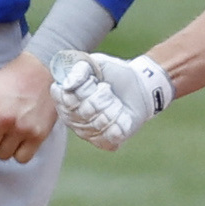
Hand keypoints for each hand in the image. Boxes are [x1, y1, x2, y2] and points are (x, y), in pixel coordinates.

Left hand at [0, 53, 57, 161]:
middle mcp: (2, 119)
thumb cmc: (10, 80)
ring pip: (3, 156)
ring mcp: (21, 128)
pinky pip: (22, 158)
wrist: (41, 72)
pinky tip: (20, 141)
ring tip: (8, 135)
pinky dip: (19, 153)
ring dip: (3, 148)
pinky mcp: (38, 135)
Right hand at [51, 51, 170, 151]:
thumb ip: (80, 69)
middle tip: (108, 89)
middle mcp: (71, 118)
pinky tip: (123, 115)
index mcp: (65, 97)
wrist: (139, 86)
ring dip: (113, 107)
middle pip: (84, 110)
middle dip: (101, 96)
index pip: (66, 98)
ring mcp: (87, 132)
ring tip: (117, 101)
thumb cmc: (114, 74)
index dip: (83, 89)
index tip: (94, 80)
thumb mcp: (96, 63)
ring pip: (99, 122)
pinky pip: (111, 134)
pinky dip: (121, 121)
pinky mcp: (105, 142)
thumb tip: (67, 85)